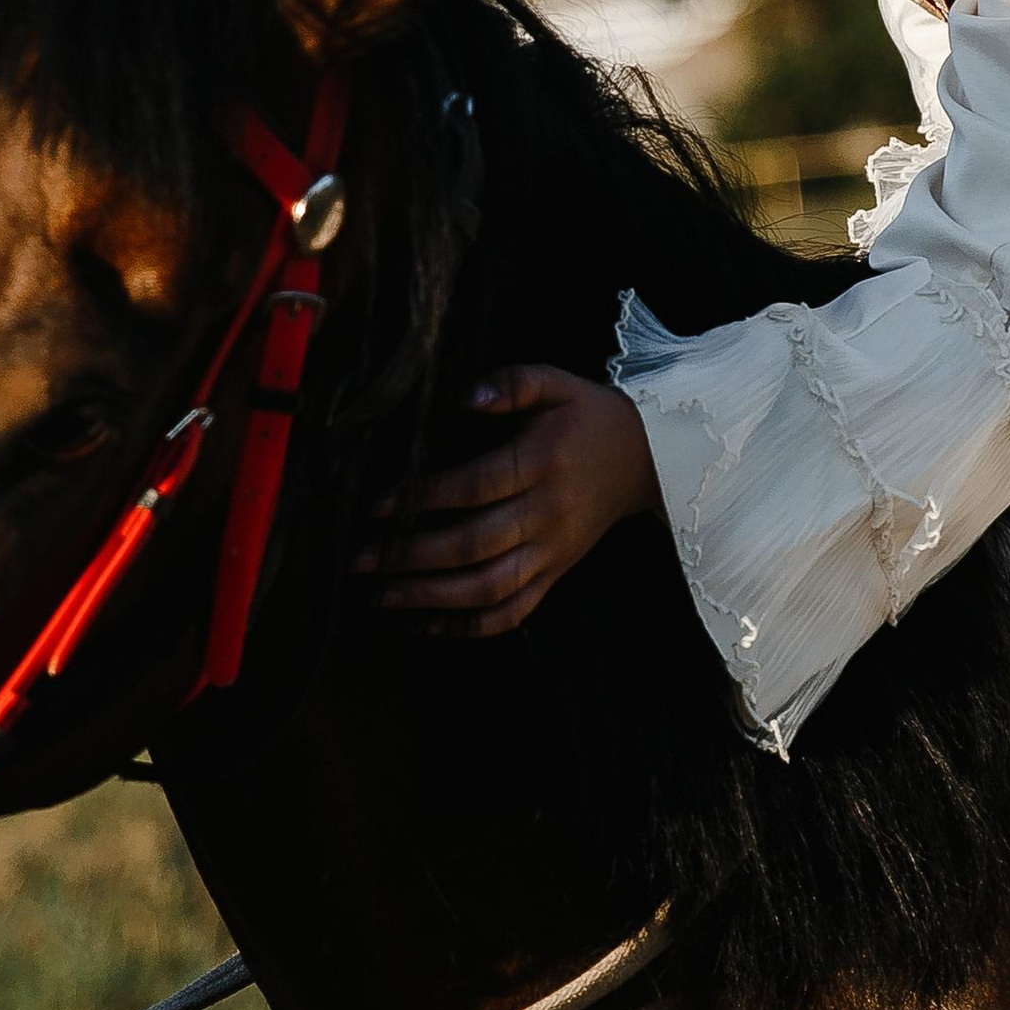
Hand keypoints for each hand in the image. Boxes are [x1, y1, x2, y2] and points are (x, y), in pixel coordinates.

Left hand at [361, 365, 660, 636]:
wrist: (648, 457)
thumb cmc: (589, 416)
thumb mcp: (557, 383)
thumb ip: (513, 382)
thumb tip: (468, 396)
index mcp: (543, 464)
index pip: (476, 487)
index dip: (425, 499)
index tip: (378, 508)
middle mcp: (548, 514)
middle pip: (474, 547)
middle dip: (412, 558)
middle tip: (361, 561)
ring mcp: (553, 552)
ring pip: (489, 589)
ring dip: (430, 599)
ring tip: (380, 596)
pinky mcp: (556, 575)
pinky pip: (512, 612)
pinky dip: (468, 627)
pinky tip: (425, 623)